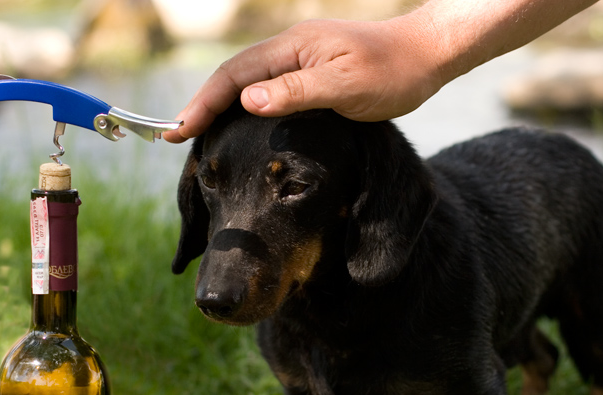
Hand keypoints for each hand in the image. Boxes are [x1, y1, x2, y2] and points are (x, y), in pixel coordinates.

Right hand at [162, 0, 598, 143]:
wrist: (426, 57)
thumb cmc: (391, 72)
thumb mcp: (344, 86)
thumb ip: (296, 92)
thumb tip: (247, 101)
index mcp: (291, 48)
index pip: (233, 76)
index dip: (203, 103)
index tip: (178, 131)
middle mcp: (289, 50)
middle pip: (232, 77)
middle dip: (202, 106)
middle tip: (177, 138)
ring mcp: (299, 61)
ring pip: (247, 82)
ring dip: (220, 107)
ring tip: (198, 136)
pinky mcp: (310, 73)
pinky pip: (266, 89)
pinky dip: (244, 108)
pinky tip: (241, 127)